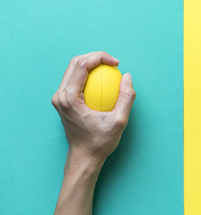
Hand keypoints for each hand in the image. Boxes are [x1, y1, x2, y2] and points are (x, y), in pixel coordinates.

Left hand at [51, 51, 135, 170]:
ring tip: (108, 67)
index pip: (82, 65)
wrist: (84, 157)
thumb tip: (127, 77)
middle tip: (113, 62)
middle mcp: (60, 96)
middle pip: (75, 63)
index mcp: (69, 98)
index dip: (100, 57)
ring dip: (91, 64)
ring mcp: (59, 99)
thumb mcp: (119, 121)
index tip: (116, 63)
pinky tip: (101, 79)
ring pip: (73, 70)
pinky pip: (74, 80)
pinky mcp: (63, 102)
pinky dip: (88, 75)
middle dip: (95, 56)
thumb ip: (126, 97)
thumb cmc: (100, 142)